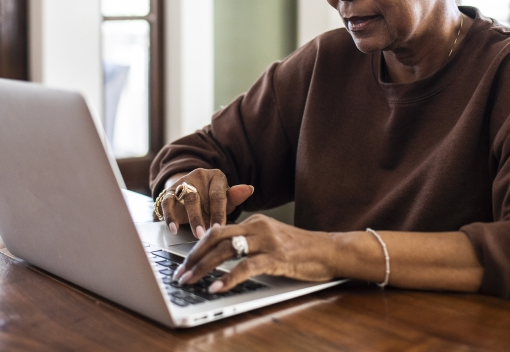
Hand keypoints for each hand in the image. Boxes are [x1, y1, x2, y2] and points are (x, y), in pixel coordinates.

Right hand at [157, 168, 253, 238]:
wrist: (193, 191)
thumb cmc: (213, 199)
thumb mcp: (226, 199)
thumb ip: (235, 197)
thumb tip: (249, 189)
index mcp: (216, 177)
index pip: (217, 195)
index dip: (218, 213)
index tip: (219, 229)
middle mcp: (198, 176)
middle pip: (198, 196)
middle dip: (201, 218)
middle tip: (204, 235)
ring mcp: (183, 183)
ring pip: (183, 198)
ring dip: (190, 218)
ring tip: (194, 234)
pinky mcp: (169, 191)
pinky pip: (167, 202)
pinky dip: (169, 216)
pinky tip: (173, 229)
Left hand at [172, 214, 337, 292]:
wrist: (329, 251)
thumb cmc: (301, 250)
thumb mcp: (271, 240)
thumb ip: (250, 243)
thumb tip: (222, 256)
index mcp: (255, 222)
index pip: (218, 231)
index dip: (198, 247)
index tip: (184, 263)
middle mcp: (258, 227)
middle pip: (216, 238)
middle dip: (194, 257)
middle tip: (180, 273)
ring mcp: (267, 241)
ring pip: (226, 251)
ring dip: (204, 268)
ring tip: (191, 281)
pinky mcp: (277, 257)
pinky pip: (246, 267)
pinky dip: (229, 278)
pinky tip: (217, 287)